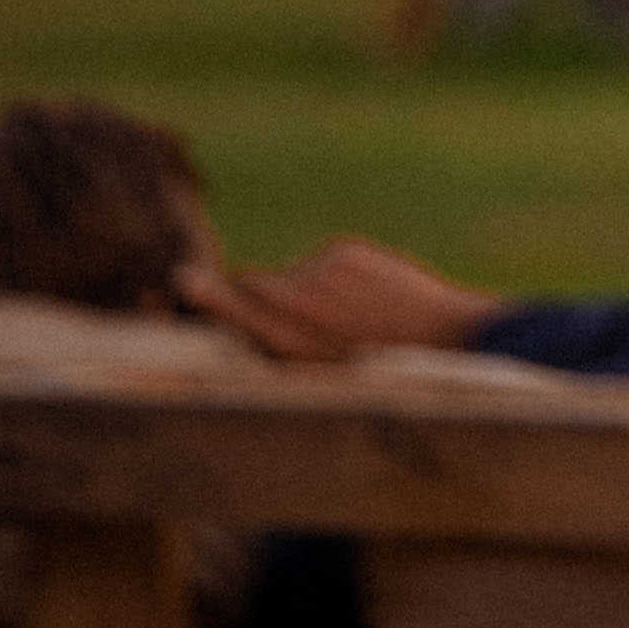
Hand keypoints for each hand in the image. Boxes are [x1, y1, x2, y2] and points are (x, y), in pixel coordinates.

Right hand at [188, 237, 498, 362]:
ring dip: (303, 296)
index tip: (182, 280)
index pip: (238, 308)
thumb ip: (281, 345)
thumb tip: (248, 306)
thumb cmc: (378, 373)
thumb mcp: (321, 374)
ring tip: (345, 323)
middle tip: (279, 326)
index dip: (209, 296)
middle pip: (254, 286)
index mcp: (291, 342)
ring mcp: (321, 272)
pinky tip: (361, 303)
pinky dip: (330, 282)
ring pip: (291, 279)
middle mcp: (300, 303)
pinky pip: (321, 265)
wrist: (446, 339)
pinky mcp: (342, 253)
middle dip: (253, 300)